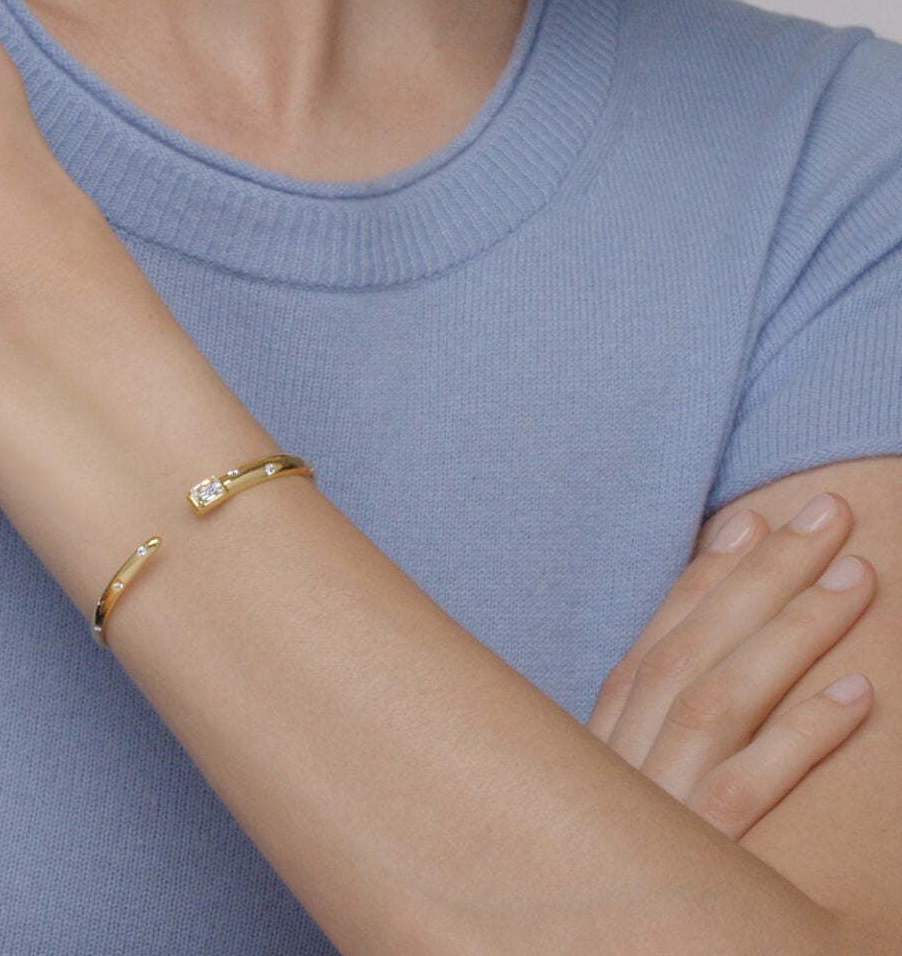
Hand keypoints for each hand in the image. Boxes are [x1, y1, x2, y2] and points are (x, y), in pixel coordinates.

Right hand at [587, 494, 875, 837]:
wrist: (567, 940)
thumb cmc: (589, 868)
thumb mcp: (603, 793)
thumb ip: (636, 732)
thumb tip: (680, 661)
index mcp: (600, 737)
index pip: (659, 639)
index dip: (706, 579)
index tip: (750, 521)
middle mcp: (624, 758)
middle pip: (698, 651)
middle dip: (764, 576)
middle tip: (827, 515)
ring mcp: (658, 807)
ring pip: (725, 700)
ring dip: (792, 633)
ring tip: (855, 577)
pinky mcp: (699, 863)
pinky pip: (754, 793)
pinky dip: (805, 739)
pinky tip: (861, 698)